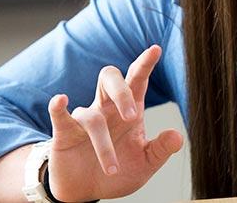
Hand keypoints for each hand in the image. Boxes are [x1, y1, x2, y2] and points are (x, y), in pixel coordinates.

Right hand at [44, 45, 183, 200]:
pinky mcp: (64, 133)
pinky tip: (61, 100)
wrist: (88, 193)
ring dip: (103, 144)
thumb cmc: (119, 170)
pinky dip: (58, 106)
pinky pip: (59, 115)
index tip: (155, 49)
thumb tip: (178, 136)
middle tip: (133, 116)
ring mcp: (84, 119)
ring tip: (112, 168)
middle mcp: (106, 109)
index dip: (145, 64)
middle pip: (110, 79)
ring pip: (92, 116)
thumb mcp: (146, 163)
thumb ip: (161, 149)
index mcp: (130, 110)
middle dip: (122, 92)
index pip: (137, 81)